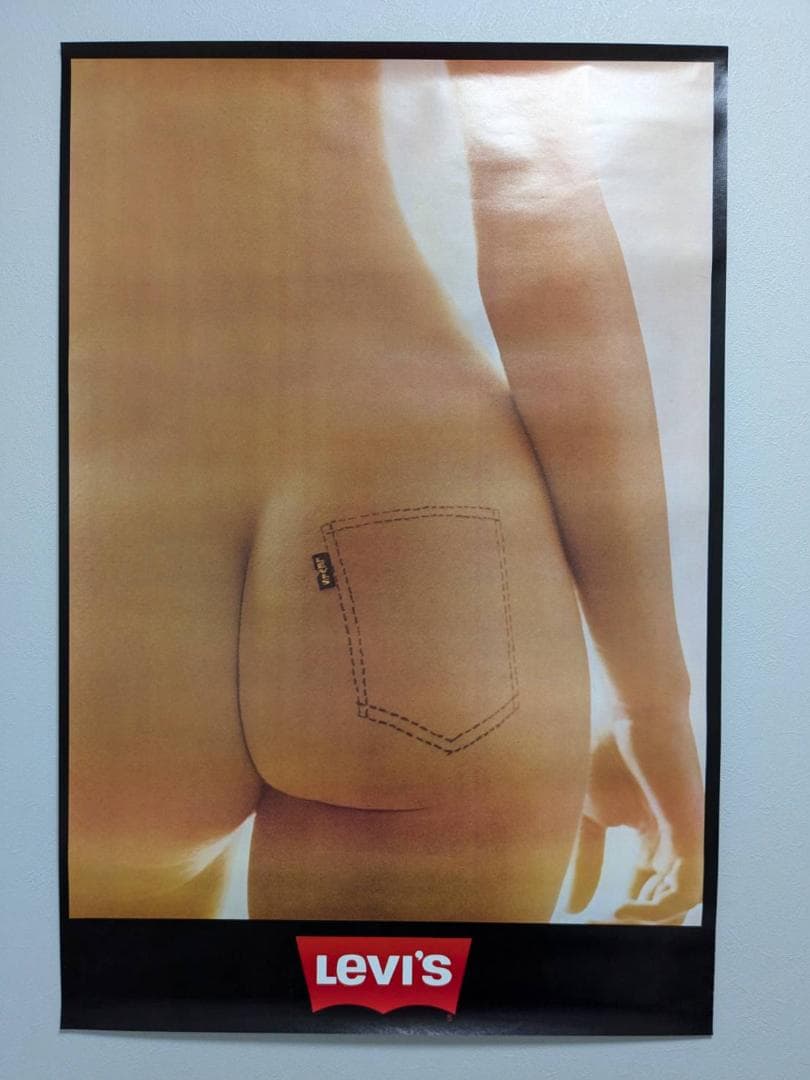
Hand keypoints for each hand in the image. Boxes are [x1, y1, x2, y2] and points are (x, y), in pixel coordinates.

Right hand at [567, 723, 702, 924]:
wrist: (633, 712)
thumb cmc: (609, 752)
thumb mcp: (588, 816)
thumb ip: (585, 861)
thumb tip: (572, 906)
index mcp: (653, 840)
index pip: (645, 892)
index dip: (619, 914)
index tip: (586, 925)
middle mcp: (674, 846)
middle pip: (662, 904)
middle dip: (631, 924)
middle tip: (597, 930)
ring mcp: (686, 842)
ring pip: (676, 905)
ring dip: (642, 922)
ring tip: (606, 922)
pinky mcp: (692, 835)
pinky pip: (686, 891)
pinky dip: (658, 909)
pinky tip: (623, 910)